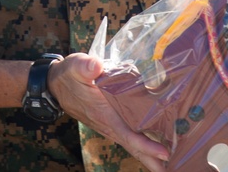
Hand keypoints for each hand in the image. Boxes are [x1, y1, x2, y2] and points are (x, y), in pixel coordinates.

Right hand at [48, 54, 169, 171]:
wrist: (55, 84)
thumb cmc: (68, 76)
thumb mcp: (75, 67)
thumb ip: (85, 66)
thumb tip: (95, 66)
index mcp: (103, 114)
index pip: (128, 134)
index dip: (146, 145)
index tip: (164, 153)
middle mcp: (108, 124)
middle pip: (133, 146)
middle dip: (152, 160)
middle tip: (171, 169)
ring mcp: (109, 125)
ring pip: (132, 143)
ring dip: (149, 155)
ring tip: (168, 164)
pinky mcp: (111, 121)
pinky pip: (129, 136)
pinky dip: (142, 144)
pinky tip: (155, 145)